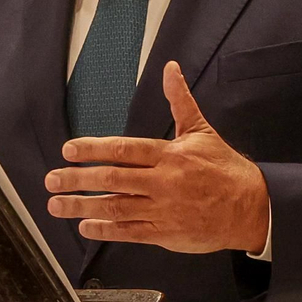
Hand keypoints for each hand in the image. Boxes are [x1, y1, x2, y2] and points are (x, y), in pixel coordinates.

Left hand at [44, 61, 270, 253]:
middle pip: (113, 179)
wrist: (249, 207)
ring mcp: (162, 209)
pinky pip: (129, 231)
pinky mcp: (165, 232)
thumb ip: (179, 100)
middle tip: (51, 179)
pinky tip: (85, 226)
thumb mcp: (201, 130)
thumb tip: (170, 69)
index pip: (124, 150)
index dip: (93, 150)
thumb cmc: (223, 167)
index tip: (68, 151)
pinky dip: (105, 230)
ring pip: (115, 207)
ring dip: (82, 206)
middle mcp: (162, 182)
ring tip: (56, 204)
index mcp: (169, 155)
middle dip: (77, 179)